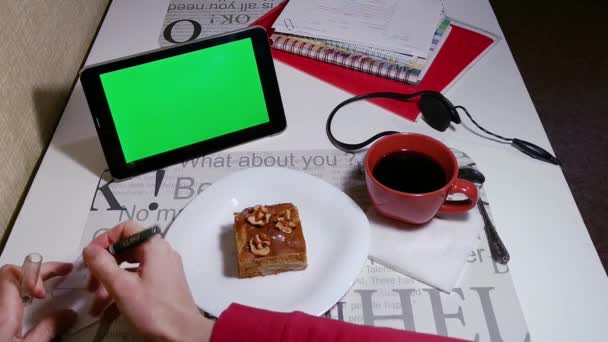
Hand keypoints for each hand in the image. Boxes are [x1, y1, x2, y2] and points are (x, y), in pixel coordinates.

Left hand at [0, 262, 75, 340]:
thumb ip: (48, 329)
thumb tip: (66, 315)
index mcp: (2, 312)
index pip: (16, 272)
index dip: (40, 269)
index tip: (60, 275)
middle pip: (11, 274)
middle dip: (38, 271)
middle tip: (61, 271)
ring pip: (6, 286)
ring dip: (27, 282)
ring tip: (47, 285)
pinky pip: (4, 300)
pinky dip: (20, 296)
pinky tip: (31, 304)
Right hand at [82, 221, 213, 340]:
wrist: (182, 334)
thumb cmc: (156, 311)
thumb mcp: (121, 286)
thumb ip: (102, 264)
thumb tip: (90, 250)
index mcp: (154, 247)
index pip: (125, 229)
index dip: (105, 240)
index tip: (91, 256)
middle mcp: (161, 254)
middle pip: (125, 250)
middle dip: (104, 268)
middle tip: (91, 284)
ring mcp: (163, 269)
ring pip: (128, 269)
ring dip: (109, 284)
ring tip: (96, 305)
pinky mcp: (162, 285)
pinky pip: (137, 281)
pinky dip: (121, 292)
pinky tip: (107, 311)